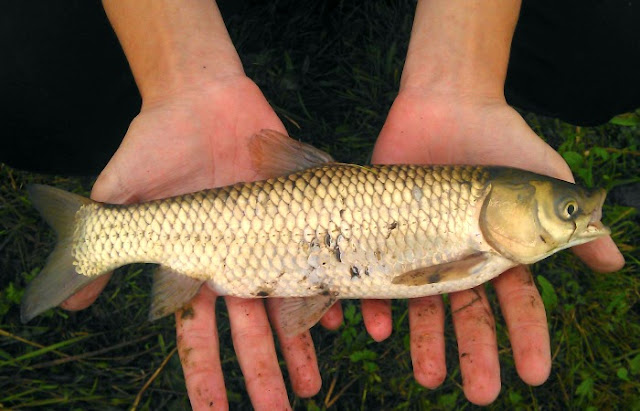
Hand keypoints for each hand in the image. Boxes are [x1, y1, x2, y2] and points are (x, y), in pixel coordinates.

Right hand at [59, 76, 320, 409]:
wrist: (201, 97)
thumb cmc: (155, 142)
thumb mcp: (119, 191)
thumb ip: (103, 244)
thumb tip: (64, 305)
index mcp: (193, 266)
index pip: (198, 332)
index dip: (206, 374)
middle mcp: (232, 260)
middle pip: (248, 330)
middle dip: (261, 373)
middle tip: (280, 410)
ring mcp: (266, 240)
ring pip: (284, 304)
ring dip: (298, 346)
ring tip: (313, 384)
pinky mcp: (293, 216)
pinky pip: (315, 258)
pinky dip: (326, 290)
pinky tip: (338, 322)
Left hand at [367, 89, 624, 404]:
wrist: (447, 104)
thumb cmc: (501, 141)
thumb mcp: (546, 181)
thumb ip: (575, 222)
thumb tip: (617, 263)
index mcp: (498, 252)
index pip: (516, 303)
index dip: (527, 338)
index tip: (534, 373)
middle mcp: (459, 257)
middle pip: (468, 314)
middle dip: (476, 353)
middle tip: (481, 393)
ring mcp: (420, 248)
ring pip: (422, 304)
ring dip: (424, 341)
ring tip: (428, 376)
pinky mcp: (384, 233)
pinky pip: (374, 274)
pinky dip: (372, 303)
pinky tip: (376, 328)